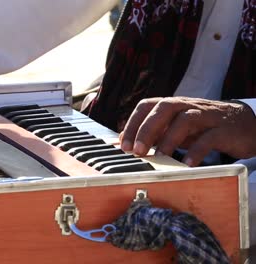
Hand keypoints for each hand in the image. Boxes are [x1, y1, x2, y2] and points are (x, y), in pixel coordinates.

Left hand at [119, 97, 255, 165]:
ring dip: (169, 139)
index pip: (146, 106)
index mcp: (172, 104)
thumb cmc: (202, 126)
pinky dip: (196, 151)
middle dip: (147, 129)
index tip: (124, 145)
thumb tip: (123, 139)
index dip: (133, 124)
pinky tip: (187, 164)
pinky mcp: (223, 130)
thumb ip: (151, 131)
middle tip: (138, 151)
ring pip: (185, 120)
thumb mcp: (174, 126)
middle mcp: (187, 106)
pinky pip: (209, 138)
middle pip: (163, 108)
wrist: (243, 124)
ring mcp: (206, 116)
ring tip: (160, 157)